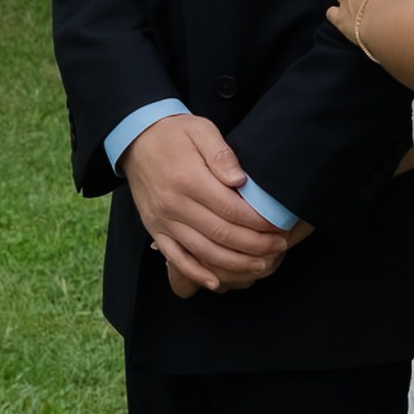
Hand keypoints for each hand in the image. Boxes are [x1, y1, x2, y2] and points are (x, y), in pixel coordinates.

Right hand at [123, 112, 288, 293]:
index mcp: (188, 179)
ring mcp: (162, 221)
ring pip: (204, 252)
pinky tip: (218, 283)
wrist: (134, 139)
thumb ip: (222, 154)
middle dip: (255, 245)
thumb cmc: (175, 133)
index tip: (278, 226)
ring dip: (235, 264)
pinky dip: (197, 274)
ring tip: (262, 265)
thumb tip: (240, 181)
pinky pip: (176, 259)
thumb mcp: (201, 130)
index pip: (231, 209)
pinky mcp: (155, 230)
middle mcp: (174, 204)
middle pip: (221, 234)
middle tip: (279, 247)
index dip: (258, 222)